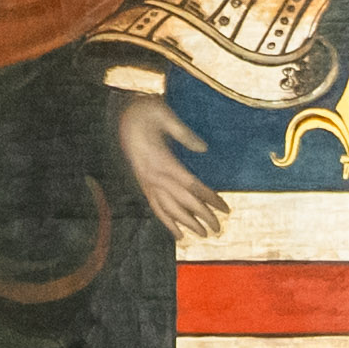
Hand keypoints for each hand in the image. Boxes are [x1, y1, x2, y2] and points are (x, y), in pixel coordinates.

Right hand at [112, 88, 224, 239]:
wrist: (122, 116)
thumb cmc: (146, 112)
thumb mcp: (165, 115)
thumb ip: (184, 133)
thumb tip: (203, 148)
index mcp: (163, 161)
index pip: (192, 186)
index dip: (210, 199)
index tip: (225, 208)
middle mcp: (154, 177)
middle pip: (183, 202)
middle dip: (202, 217)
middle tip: (218, 228)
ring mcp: (147, 183)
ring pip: (169, 209)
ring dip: (187, 224)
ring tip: (202, 234)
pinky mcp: (143, 184)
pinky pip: (155, 208)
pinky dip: (167, 222)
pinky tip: (177, 234)